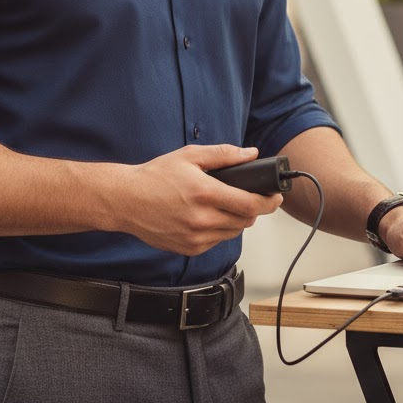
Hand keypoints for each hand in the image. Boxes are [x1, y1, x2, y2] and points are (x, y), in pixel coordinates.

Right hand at [117, 145, 283, 255]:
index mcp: (205, 193)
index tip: (276, 196)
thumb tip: (251, 154)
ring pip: (233, 232)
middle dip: (254, 209)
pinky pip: (217, 241)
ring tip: (228, 205)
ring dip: (238, 220)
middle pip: (246, 221)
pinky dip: (220, 230)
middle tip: (252, 197)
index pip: (250, 204)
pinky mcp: (190, 249)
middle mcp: (202, 219)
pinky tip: (210, 216)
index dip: (269, 201)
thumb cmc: (155, 177)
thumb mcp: (190, 156)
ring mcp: (196, 237)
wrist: (127, 201)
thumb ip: (223, 155)